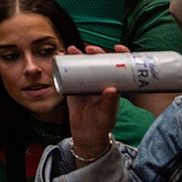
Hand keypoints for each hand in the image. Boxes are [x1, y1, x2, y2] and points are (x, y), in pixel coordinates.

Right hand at [64, 44, 125, 160]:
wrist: (86, 134)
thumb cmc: (102, 124)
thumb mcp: (108, 114)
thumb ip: (110, 102)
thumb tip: (112, 89)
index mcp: (113, 85)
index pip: (119, 66)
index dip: (120, 55)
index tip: (117, 47)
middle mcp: (100, 82)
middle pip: (99, 62)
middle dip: (95, 52)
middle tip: (89, 49)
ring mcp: (86, 84)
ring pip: (84, 66)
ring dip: (78, 56)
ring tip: (72, 50)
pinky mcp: (73, 88)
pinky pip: (69, 74)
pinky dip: (65, 66)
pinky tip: (61, 59)